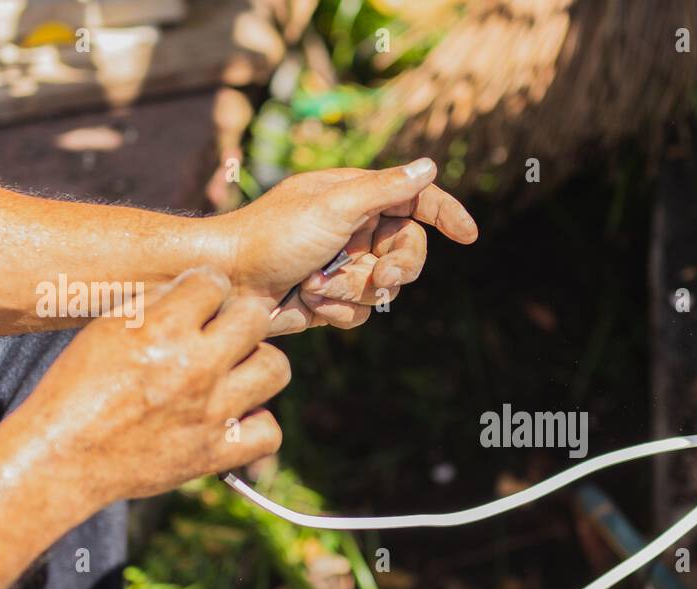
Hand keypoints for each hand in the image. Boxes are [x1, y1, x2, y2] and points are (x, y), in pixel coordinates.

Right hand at [26, 267, 289, 504]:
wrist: (62, 457)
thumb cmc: (77, 388)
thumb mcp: (106, 330)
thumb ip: (156, 306)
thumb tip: (198, 287)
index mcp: (160, 330)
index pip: (214, 282)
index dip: (206, 287)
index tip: (200, 302)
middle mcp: (194, 367)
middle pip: (255, 318)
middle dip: (240, 318)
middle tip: (225, 332)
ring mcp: (211, 412)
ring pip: (276, 368)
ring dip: (259, 364)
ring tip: (237, 371)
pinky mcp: (215, 452)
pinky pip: (269, 430)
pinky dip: (257, 424)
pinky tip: (235, 416)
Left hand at [216, 158, 478, 333]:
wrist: (228, 282)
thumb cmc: (273, 236)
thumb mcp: (334, 207)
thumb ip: (387, 189)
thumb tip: (429, 167)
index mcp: (357, 197)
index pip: (415, 201)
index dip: (445, 215)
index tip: (468, 236)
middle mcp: (355, 229)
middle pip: (409, 253)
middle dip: (396, 270)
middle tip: (382, 280)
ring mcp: (344, 265)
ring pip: (384, 289)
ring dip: (352, 291)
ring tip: (316, 285)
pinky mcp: (331, 298)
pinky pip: (359, 312)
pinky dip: (336, 309)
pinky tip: (309, 301)